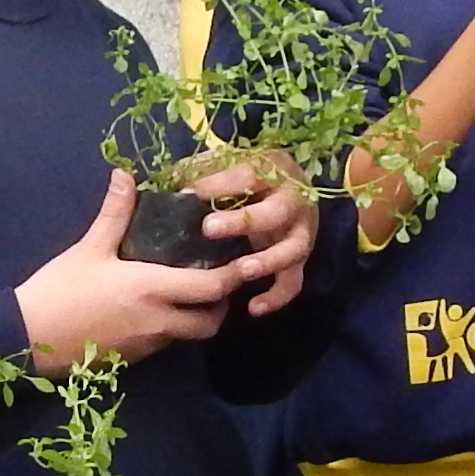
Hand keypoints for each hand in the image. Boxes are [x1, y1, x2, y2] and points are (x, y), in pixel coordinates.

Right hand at [13, 170, 247, 371]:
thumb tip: (124, 175)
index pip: (211, 288)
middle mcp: (159, 321)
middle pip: (210, 322)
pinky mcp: (133, 358)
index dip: (233, 277)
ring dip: (195, 318)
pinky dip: (170, 329)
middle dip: (220, 306)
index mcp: (152, 289)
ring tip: (188, 294)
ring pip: (188, 336)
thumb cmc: (59, 289)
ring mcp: (147, 344)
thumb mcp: (89, 248)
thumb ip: (115, 213)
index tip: (242, 261)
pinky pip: (164, 344)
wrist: (27, 337)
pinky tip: (155, 311)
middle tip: (217, 283)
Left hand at [186, 157, 317, 317]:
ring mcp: (301, 232)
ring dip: (267, 261)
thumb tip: (173, 188)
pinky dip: (276, 297)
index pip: (249, 175)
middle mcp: (294, 200)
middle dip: (243, 222)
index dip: (218, 185)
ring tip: (241, 271)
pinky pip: (293, 282)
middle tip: (209, 229)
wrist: (284, 191)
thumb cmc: (241, 179)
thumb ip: (201, 173)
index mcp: (274, 169)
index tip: (187, 195)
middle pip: (277, 211)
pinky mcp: (300, 260)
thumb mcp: (225, 167)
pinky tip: (253, 308)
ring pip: (293, 249)